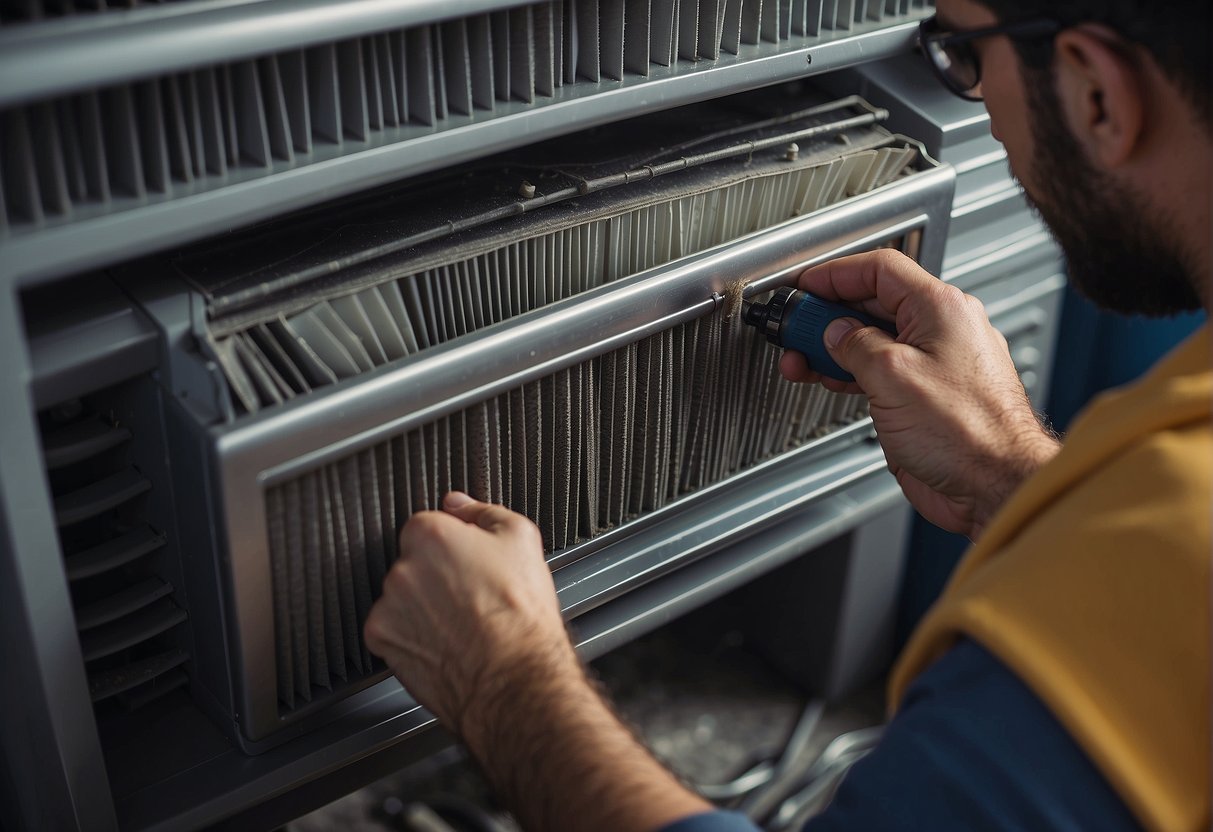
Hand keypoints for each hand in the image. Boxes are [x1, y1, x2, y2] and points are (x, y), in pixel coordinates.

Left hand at [366, 495, 713, 831]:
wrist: (513, 678)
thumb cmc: (519, 616)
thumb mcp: (522, 540)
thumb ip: (483, 511)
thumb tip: (460, 504)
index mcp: (432, 534)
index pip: (430, 524)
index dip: (454, 543)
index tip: (468, 560)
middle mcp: (403, 567)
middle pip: (413, 560)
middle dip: (436, 574)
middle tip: (470, 593)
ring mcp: (389, 605)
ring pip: (402, 595)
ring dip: (421, 604)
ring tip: (460, 620)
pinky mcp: (382, 640)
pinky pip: (391, 628)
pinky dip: (410, 634)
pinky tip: (444, 639)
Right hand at [779, 250, 1059, 538]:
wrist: (995, 485)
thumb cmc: (969, 433)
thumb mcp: (894, 375)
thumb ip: (857, 345)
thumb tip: (836, 334)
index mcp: (941, 309)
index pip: (879, 270)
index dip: (834, 274)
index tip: (803, 286)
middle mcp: (942, 331)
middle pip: (872, 304)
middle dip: (826, 316)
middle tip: (794, 328)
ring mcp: (935, 365)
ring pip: (873, 341)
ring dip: (833, 349)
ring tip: (800, 359)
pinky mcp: (926, 397)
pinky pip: (882, 371)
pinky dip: (851, 372)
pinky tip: (829, 379)